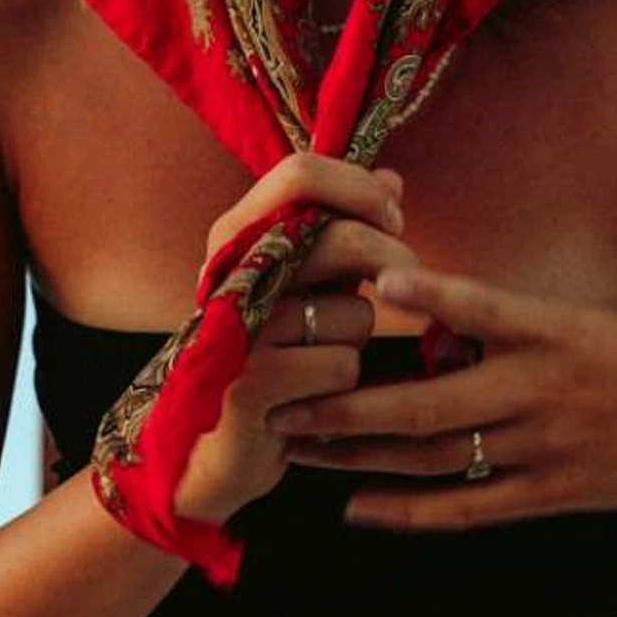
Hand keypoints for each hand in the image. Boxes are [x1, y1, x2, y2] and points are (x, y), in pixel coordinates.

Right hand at [173, 155, 416, 524]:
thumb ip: (345, 227)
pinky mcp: (250, 384)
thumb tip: (392, 180)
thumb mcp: (306, 279)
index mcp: (236, 234)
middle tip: (403, 283)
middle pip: (341, 237)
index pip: (301, 174)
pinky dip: (342, 383)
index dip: (360, 189)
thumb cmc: (273, 350)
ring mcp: (236, 328)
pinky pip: (341, 366)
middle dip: (393, 259)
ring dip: (357, 340)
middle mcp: (230, 272)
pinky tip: (312, 394)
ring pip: (354, 314)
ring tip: (321, 357)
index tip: (392, 218)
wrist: (214, 442)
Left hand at [276, 260, 616, 530]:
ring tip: (297, 447)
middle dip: (346, 403)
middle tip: (280, 396)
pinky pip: (470, 509)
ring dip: (359, 457)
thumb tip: (434, 315)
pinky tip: (359, 507)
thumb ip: (518, 322)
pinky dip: (411, 510)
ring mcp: (549, 452)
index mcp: (560, 333)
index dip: (422, 296)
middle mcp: (547, 393)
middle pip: (428, 405)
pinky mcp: (555, 495)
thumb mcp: (599, 320)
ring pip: (436, 460)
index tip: (365, 282)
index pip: (478, 306)